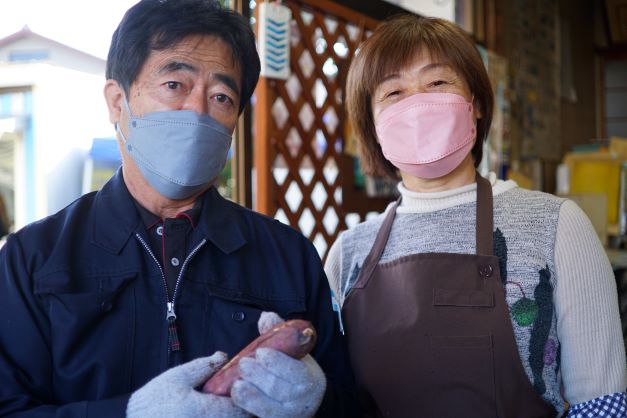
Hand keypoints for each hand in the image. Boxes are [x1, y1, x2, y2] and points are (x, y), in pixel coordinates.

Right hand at [127, 352, 250, 417]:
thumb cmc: (153, 402)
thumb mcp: (178, 378)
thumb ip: (204, 367)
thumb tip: (224, 356)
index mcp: (206, 412)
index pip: (242, 409)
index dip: (251, 399)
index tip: (251, 389)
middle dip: (245, 410)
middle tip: (246, 398)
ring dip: (232, 415)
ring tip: (231, 406)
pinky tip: (216, 413)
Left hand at [231, 312, 326, 417]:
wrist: (306, 403)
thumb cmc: (296, 373)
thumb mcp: (295, 354)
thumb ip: (281, 334)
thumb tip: (266, 316)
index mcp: (310, 379)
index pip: (295, 371)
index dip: (277, 362)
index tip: (261, 352)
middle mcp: (302, 400)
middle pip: (279, 388)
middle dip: (259, 375)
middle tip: (244, 363)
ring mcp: (288, 414)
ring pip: (268, 406)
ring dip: (250, 393)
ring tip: (237, 382)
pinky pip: (261, 415)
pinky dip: (248, 406)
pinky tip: (238, 395)